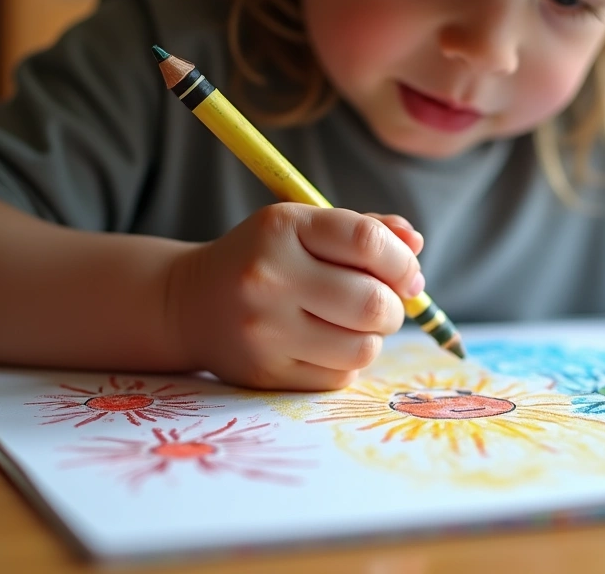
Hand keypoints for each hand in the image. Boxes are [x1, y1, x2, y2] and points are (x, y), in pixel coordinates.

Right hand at [166, 204, 424, 389]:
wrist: (189, 303)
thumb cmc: (265, 259)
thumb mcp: (305, 228)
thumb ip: (364, 230)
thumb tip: (415, 244)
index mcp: (282, 228)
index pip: (367, 242)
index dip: (402, 262)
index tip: (408, 275)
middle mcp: (269, 278)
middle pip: (372, 303)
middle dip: (394, 307)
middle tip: (384, 304)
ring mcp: (264, 330)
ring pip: (362, 348)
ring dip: (372, 338)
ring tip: (353, 326)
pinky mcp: (264, 373)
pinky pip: (339, 376)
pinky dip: (346, 362)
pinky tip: (325, 345)